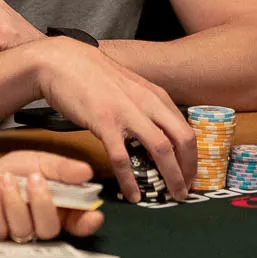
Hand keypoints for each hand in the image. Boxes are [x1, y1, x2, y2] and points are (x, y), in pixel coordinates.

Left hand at [0, 151, 103, 240]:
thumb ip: (62, 169)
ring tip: (6, 179)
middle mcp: (40, 225)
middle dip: (43, 203)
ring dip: (15, 201)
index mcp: (59, 208)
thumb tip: (87, 172)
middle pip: (50, 229)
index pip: (79, 223)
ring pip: (23, 230)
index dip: (87, 223)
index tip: (92, 215)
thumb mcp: (40, 161)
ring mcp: (17, 233)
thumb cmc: (14, 170)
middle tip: (34, 177)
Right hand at [36, 37, 196, 202]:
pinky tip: (133, 195)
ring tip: (173, 196)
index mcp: (155, 95)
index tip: (191, 175)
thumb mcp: (129, 87)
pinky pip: (123, 158)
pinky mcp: (104, 123)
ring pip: (162, 149)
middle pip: (183, 140)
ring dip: (172, 176)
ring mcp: (127, 112)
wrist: (62, 61)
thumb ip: (145, 106)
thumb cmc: (93, 76)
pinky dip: (130, 181)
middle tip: (186, 190)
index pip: (186, 129)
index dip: (193, 157)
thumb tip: (156, 133)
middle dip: (189, 169)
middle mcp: (148, 102)